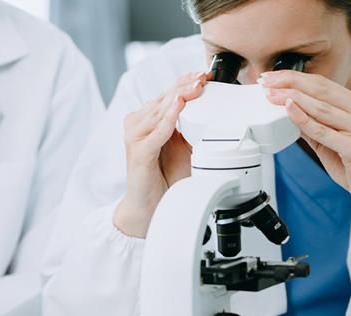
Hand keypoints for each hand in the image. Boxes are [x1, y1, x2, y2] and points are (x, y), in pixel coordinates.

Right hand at [114, 71, 208, 237]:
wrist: (147, 206)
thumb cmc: (162, 178)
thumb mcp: (183, 148)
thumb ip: (191, 129)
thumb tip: (215, 113)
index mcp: (146, 120)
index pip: (167, 94)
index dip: (185, 82)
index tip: (205, 74)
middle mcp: (137, 124)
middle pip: (164, 98)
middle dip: (185, 85)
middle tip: (204, 75)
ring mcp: (135, 137)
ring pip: (160, 110)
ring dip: (179, 97)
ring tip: (196, 86)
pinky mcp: (138, 152)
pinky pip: (156, 132)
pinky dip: (169, 119)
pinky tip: (179, 108)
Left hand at [260, 70, 350, 238]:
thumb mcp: (333, 144)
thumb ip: (314, 129)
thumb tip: (289, 115)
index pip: (323, 85)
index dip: (296, 78)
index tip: (273, 77)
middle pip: (320, 90)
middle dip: (289, 82)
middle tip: (265, 80)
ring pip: (321, 107)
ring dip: (292, 98)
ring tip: (270, 94)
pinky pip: (324, 131)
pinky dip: (304, 119)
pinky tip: (289, 110)